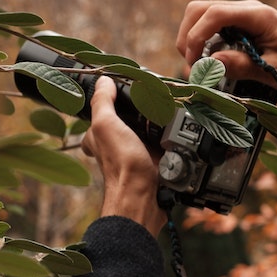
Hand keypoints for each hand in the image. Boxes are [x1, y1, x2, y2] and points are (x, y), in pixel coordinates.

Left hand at [81, 77, 166, 234]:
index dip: (107, 104)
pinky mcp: (156, 164)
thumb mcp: (106, 124)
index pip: (100, 115)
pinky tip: (176, 134)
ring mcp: (138, 156)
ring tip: (167, 114)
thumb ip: (103, 102)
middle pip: (126, 124)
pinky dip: (169, 140)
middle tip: (150, 102)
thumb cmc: (121, 164)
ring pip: (146, 134)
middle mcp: (117, 148)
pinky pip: (163, 146)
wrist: (144, 195)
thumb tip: (104, 81)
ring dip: (156, 127)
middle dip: (137, 115)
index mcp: (100, 138)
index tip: (118, 94)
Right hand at [175, 0, 276, 115]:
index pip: (214, 14)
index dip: (197, 37)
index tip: (194, 61)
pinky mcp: (244, 25)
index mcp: (258, 15)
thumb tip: (210, 65)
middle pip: (201, 10)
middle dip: (189, 36)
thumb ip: (241, 66)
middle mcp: (249, 9)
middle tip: (191, 65)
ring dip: (195, 38)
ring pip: (204, 16)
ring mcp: (245, 15)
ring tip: (199, 66)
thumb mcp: (273, 70)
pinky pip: (215, 26)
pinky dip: (206, 41)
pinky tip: (212, 61)